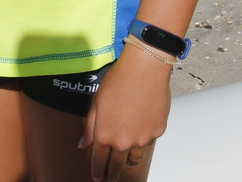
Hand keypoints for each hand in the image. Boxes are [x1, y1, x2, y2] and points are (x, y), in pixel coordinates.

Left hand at [80, 49, 170, 179]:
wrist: (145, 69)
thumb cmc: (119, 80)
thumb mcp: (97, 102)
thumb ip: (90, 127)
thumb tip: (84, 144)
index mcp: (105, 135)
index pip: (99, 162)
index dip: (97, 172)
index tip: (97, 177)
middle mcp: (124, 141)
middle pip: (117, 166)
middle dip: (112, 175)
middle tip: (109, 179)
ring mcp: (142, 139)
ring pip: (135, 159)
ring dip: (128, 162)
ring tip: (126, 162)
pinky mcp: (157, 132)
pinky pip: (149, 142)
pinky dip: (144, 141)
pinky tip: (141, 134)